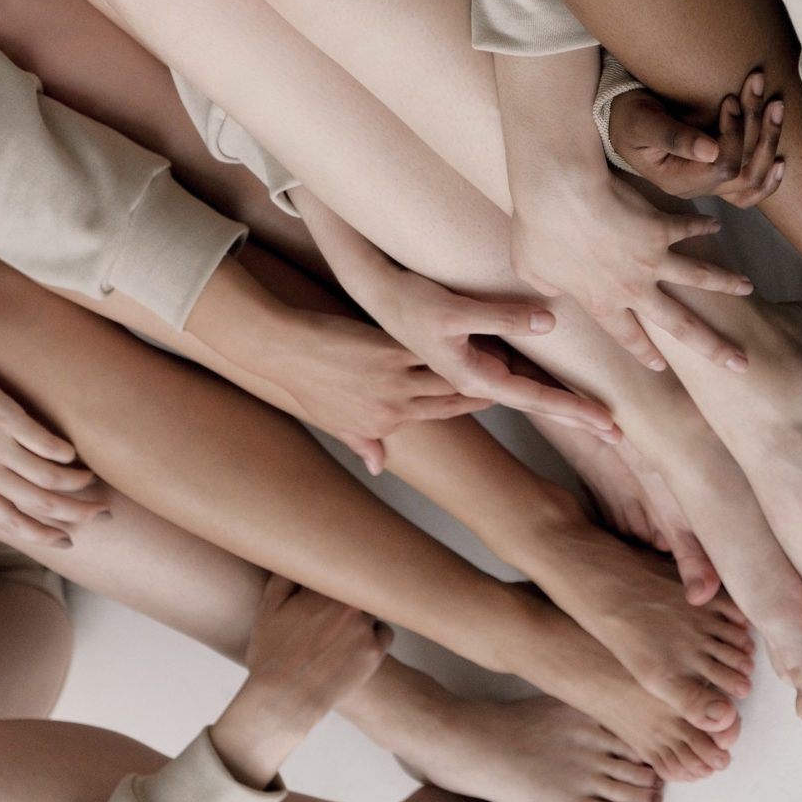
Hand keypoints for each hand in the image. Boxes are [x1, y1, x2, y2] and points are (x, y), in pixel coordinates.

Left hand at [0, 333, 99, 545]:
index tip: (66, 541)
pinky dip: (66, 452)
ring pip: (50, 478)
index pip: (8, 520)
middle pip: (40, 503)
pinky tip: (74, 451)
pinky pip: (47, 443)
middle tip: (102, 512)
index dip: (41, 535)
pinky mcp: (6, 416)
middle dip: (77, 513)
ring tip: (92, 479)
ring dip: (78, 483)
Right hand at [212, 575, 393, 788]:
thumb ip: (285, 577)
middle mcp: (351, 606)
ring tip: (347, 623)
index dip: (339, 571)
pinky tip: (358, 640)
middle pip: (362, 586)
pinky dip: (375, 633)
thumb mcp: (269, 609)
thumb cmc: (272, 654)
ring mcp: (366, 629)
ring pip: (374, 607)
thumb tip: (300, 556)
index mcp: (326, 590)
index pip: (343, 567)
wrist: (284, 699)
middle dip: (354, 589)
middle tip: (344, 599)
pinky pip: (385, 631)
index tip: (335, 574)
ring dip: (364, 611)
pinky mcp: (375, 652)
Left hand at [271, 311, 495, 474]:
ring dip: (477, 367)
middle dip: (485, 389)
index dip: (467, 405)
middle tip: (517, 377)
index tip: (492, 396)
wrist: (284, 352)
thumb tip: (378, 468)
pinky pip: (430, 350)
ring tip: (507, 355)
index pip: (438, 415)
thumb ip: (362, 444)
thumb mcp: (334, 424)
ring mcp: (392, 380)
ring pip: (447, 377)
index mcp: (385, 424)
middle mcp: (393, 407)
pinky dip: (453, 344)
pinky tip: (475, 333)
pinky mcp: (388, 351)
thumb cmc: (306, 384)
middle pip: (451, 399)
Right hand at [369, 267, 619, 439]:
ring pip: (533, 389)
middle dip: (580, 418)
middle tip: (620, 435)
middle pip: (540, 402)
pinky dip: (547, 382)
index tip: (608, 423)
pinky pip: (522, 371)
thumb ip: (503, 317)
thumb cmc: (410, 300)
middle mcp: (480, 378)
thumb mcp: (455, 309)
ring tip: (602, 418)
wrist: (377, 289)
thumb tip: (549, 323)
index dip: (574, 410)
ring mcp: (481, 365)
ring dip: (567, 403)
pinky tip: (566, 387)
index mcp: (474, 377)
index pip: (536, 399)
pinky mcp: (480, 349)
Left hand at [511, 169, 755, 371]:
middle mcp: (634, 288)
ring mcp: (652, 259)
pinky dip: (702, 226)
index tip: (660, 366)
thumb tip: (551, 292)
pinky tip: (717, 225)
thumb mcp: (530, 268)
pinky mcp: (660, 227)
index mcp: (601, 302)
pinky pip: (687, 228)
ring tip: (748, 287)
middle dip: (713, 347)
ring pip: (699, 278)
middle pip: (681, 326)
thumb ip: (545, 286)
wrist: (560, 191)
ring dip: (726, 284)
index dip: (644, 353)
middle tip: (738, 364)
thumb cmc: (537, 229)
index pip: (627, 336)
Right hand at [610, 71, 785, 208]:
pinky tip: (782, 161)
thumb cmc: (630, 118)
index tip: (730, 99)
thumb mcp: (642, 122)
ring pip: (752, 179)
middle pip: (743, 173)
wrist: (626, 122)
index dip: (734, 134)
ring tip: (775, 105)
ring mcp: (710, 186)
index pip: (723, 167)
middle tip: (757, 87)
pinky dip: (770, 180)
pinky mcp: (719, 177)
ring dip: (769, 142)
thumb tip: (710, 150)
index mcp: (677, 180)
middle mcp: (697, 189)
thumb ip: (673, 136)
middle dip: (757, 129)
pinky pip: (750, 191)